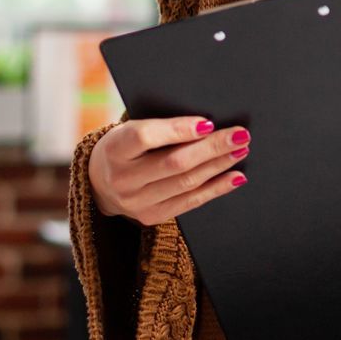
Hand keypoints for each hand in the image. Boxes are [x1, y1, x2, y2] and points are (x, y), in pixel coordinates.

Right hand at [88, 115, 249, 227]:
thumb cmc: (124, 148)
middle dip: (212, 148)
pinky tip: (235, 177)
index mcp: (114, 149)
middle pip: (174, 162)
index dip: (178, 130)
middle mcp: (123, 179)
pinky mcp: (151, 216)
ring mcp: (136, 202)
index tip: (208, 123)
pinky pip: (191, 202)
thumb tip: (207, 124)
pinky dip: (217, 188)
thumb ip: (160, 127)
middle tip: (240, 135)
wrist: (100, 183)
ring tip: (240, 150)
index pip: (145, 137)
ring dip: (219, 166)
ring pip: (186, 182)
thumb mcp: (129, 130)